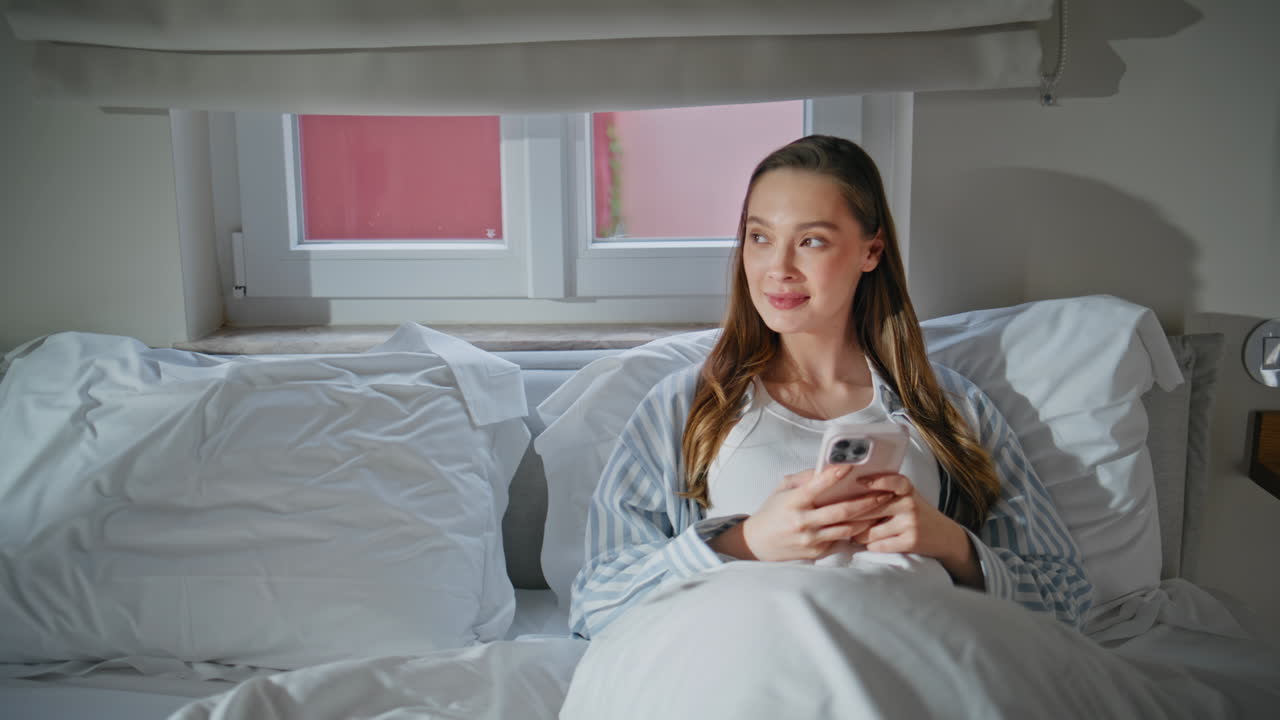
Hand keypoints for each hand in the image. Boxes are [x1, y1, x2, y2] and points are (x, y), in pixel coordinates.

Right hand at [730, 464, 895, 561]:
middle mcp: (803, 521)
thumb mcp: (780, 490)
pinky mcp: (816, 552)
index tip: (851, 466)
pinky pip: (840, 540)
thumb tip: (825, 468)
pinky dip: (854, 532)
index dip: (834, 475)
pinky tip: (868, 524)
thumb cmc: (770, 513)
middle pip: (841, 511)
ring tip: (882, 508)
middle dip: (866, 502)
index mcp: (793, 502)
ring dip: (866, 518)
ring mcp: (810, 539)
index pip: (817, 486)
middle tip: (885, 493)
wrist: (756, 544)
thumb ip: (802, 479)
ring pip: (846, 528)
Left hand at [850, 473, 982, 586]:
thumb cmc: (916, 513)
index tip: (858, 481)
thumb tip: (849, 492)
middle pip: (870, 509)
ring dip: (859, 535)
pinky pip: (878, 545)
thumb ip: (885, 492)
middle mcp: (909, 503)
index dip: (875, 481)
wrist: (945, 536)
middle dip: (851, 516)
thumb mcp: (907, 496)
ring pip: (870, 531)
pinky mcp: (910, 542)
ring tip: (856, 534)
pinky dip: (871, 546)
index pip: (893, 480)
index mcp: (907, 489)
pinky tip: (871, 543)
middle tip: (839, 519)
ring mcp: (910, 523)